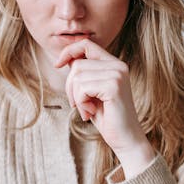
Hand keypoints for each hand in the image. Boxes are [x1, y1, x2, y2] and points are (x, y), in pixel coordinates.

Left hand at [54, 39, 156, 176]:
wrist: (125, 139)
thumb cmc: (106, 117)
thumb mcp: (91, 92)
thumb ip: (84, 74)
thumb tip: (67, 60)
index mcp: (114, 64)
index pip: (86, 44)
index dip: (69, 51)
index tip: (58, 65)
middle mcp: (118, 66)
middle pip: (77, 64)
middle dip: (70, 87)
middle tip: (79, 105)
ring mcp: (117, 74)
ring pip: (77, 76)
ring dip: (76, 97)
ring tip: (88, 110)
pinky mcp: (114, 86)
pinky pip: (82, 88)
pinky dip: (81, 103)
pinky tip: (91, 113)